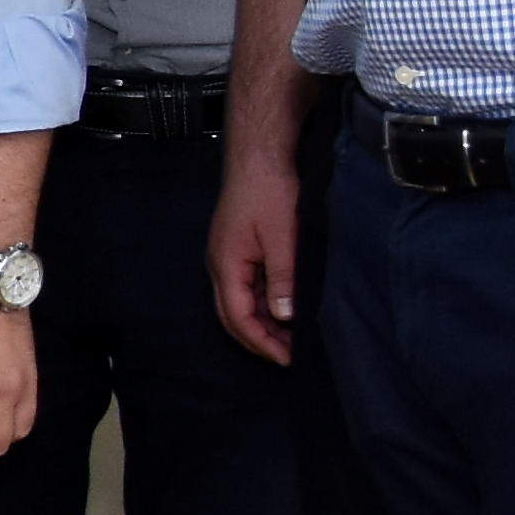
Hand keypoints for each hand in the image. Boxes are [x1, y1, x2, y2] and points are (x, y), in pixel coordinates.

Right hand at [207, 154, 300, 365]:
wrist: (261, 155)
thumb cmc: (270, 190)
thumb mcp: (283, 237)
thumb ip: (283, 278)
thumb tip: (284, 317)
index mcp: (226, 265)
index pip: (238, 318)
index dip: (262, 342)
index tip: (288, 359)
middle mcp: (221, 265)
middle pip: (233, 316)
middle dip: (260, 340)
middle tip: (291, 355)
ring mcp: (229, 257)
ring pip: (241, 302)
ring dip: (263, 323)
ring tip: (293, 336)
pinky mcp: (240, 249)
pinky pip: (249, 286)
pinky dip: (266, 303)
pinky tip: (287, 307)